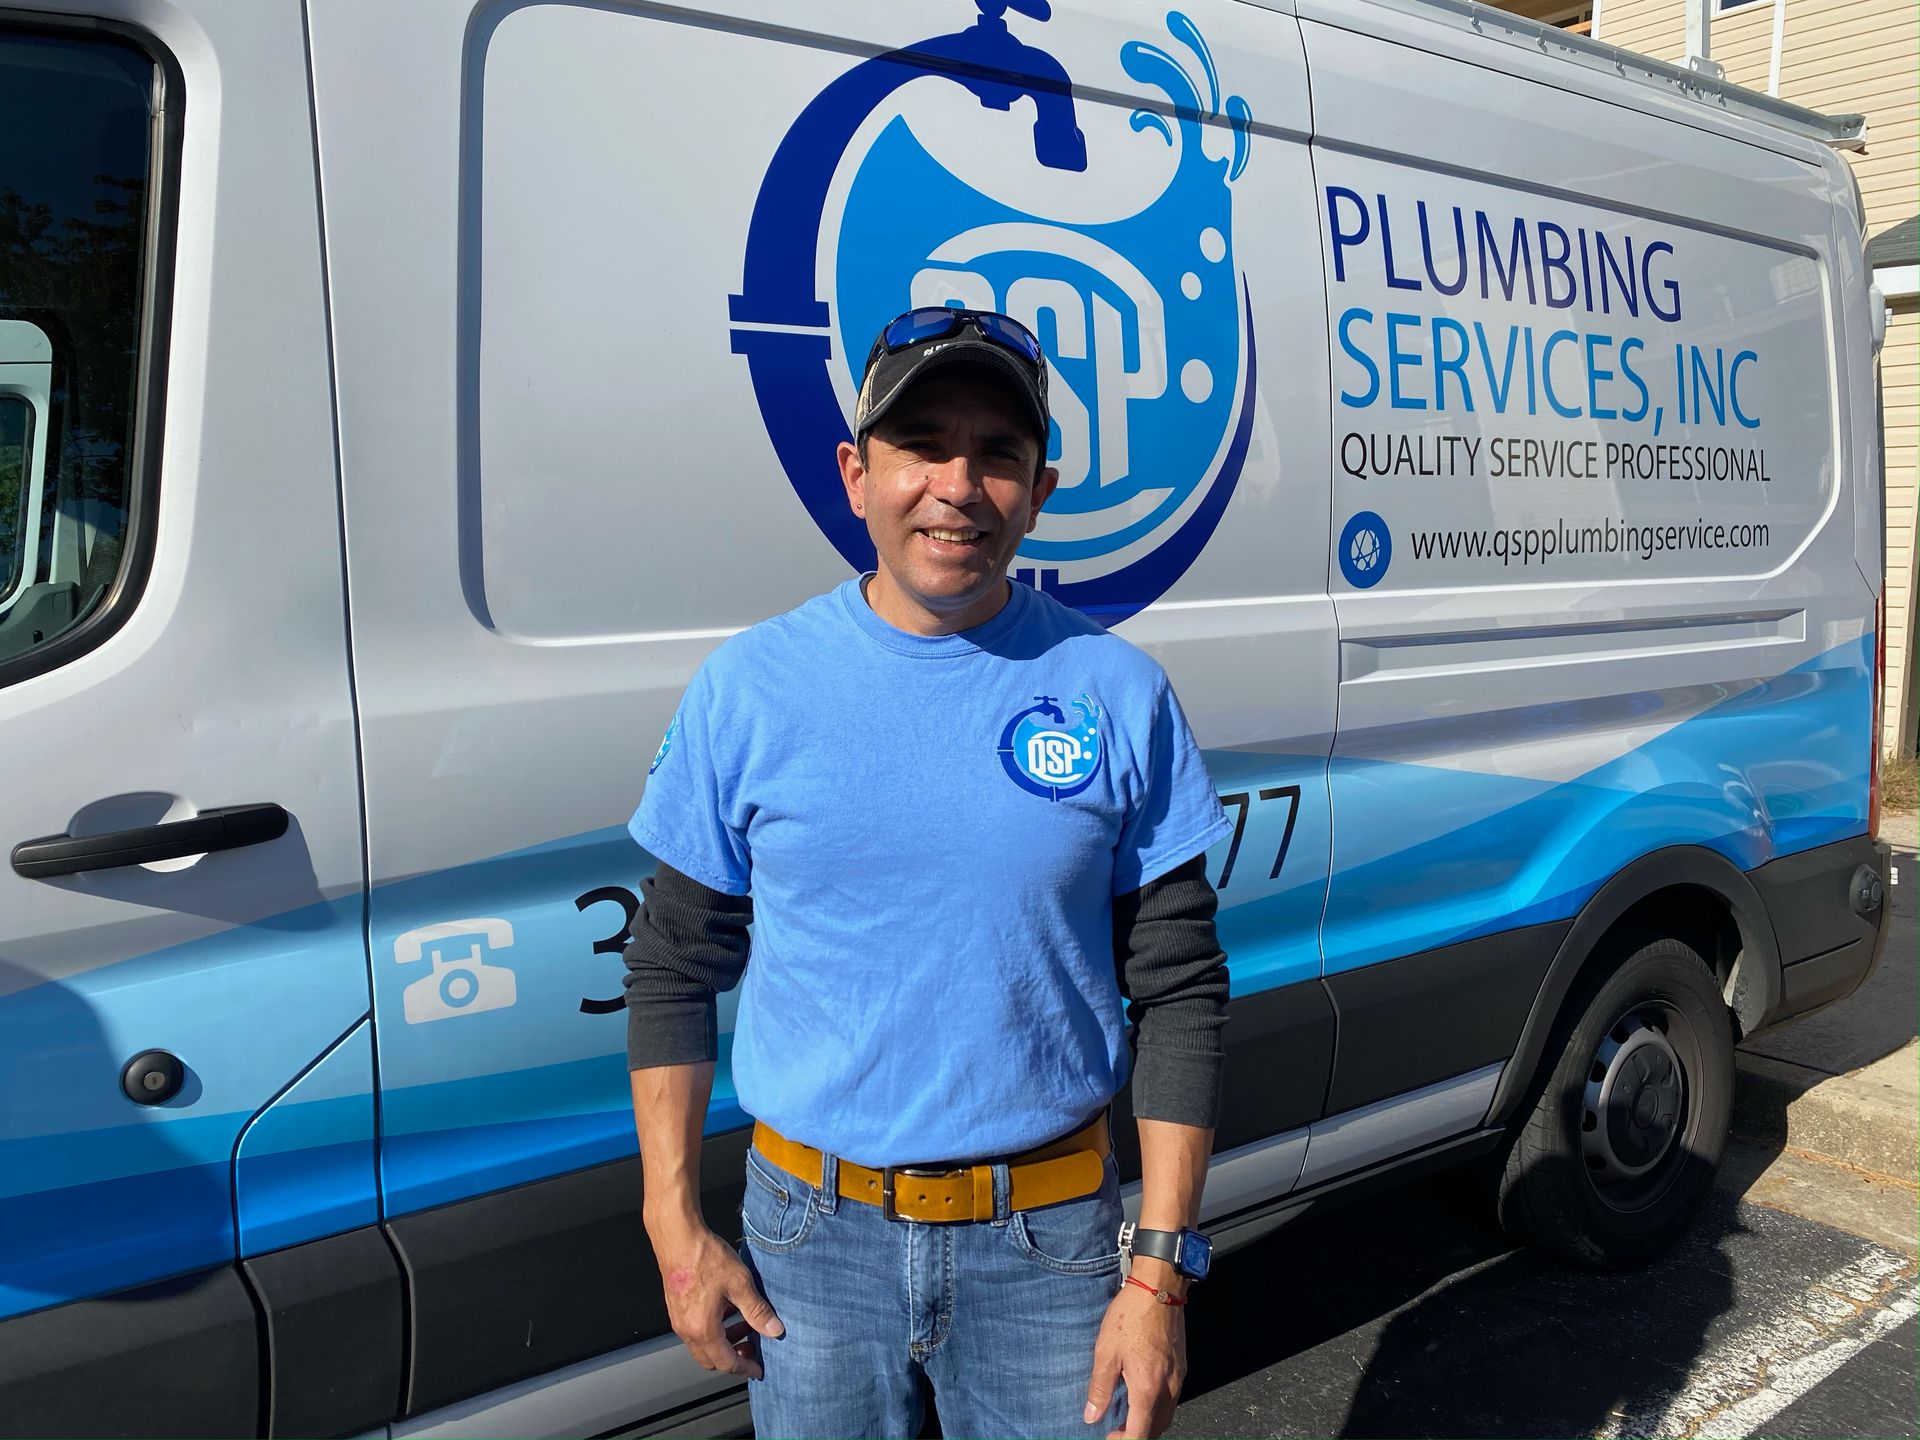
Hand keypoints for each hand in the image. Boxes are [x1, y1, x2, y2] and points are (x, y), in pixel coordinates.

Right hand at [647, 1214, 784, 1378]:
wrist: (677, 1236)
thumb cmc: (703, 1256)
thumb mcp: (739, 1283)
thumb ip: (757, 1310)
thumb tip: (774, 1330)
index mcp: (702, 1329)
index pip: (726, 1362)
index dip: (745, 1367)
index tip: (759, 1368)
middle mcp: (686, 1329)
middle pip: (711, 1359)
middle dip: (734, 1358)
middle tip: (753, 1348)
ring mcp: (678, 1319)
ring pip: (702, 1345)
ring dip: (724, 1342)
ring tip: (744, 1326)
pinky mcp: (676, 1307)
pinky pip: (695, 1329)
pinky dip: (713, 1329)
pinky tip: (727, 1310)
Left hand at [1084, 1272, 1186, 1437]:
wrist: (1159, 1288)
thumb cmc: (1131, 1316)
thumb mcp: (1106, 1351)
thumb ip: (1099, 1388)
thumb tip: (1091, 1416)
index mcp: (1147, 1389)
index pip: (1140, 1434)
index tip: (1109, 1438)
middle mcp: (1168, 1389)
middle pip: (1156, 1429)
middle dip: (1137, 1436)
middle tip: (1116, 1430)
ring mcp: (1178, 1378)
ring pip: (1167, 1416)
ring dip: (1149, 1424)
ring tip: (1128, 1417)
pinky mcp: (1181, 1367)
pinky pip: (1172, 1400)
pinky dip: (1158, 1408)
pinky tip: (1143, 1396)